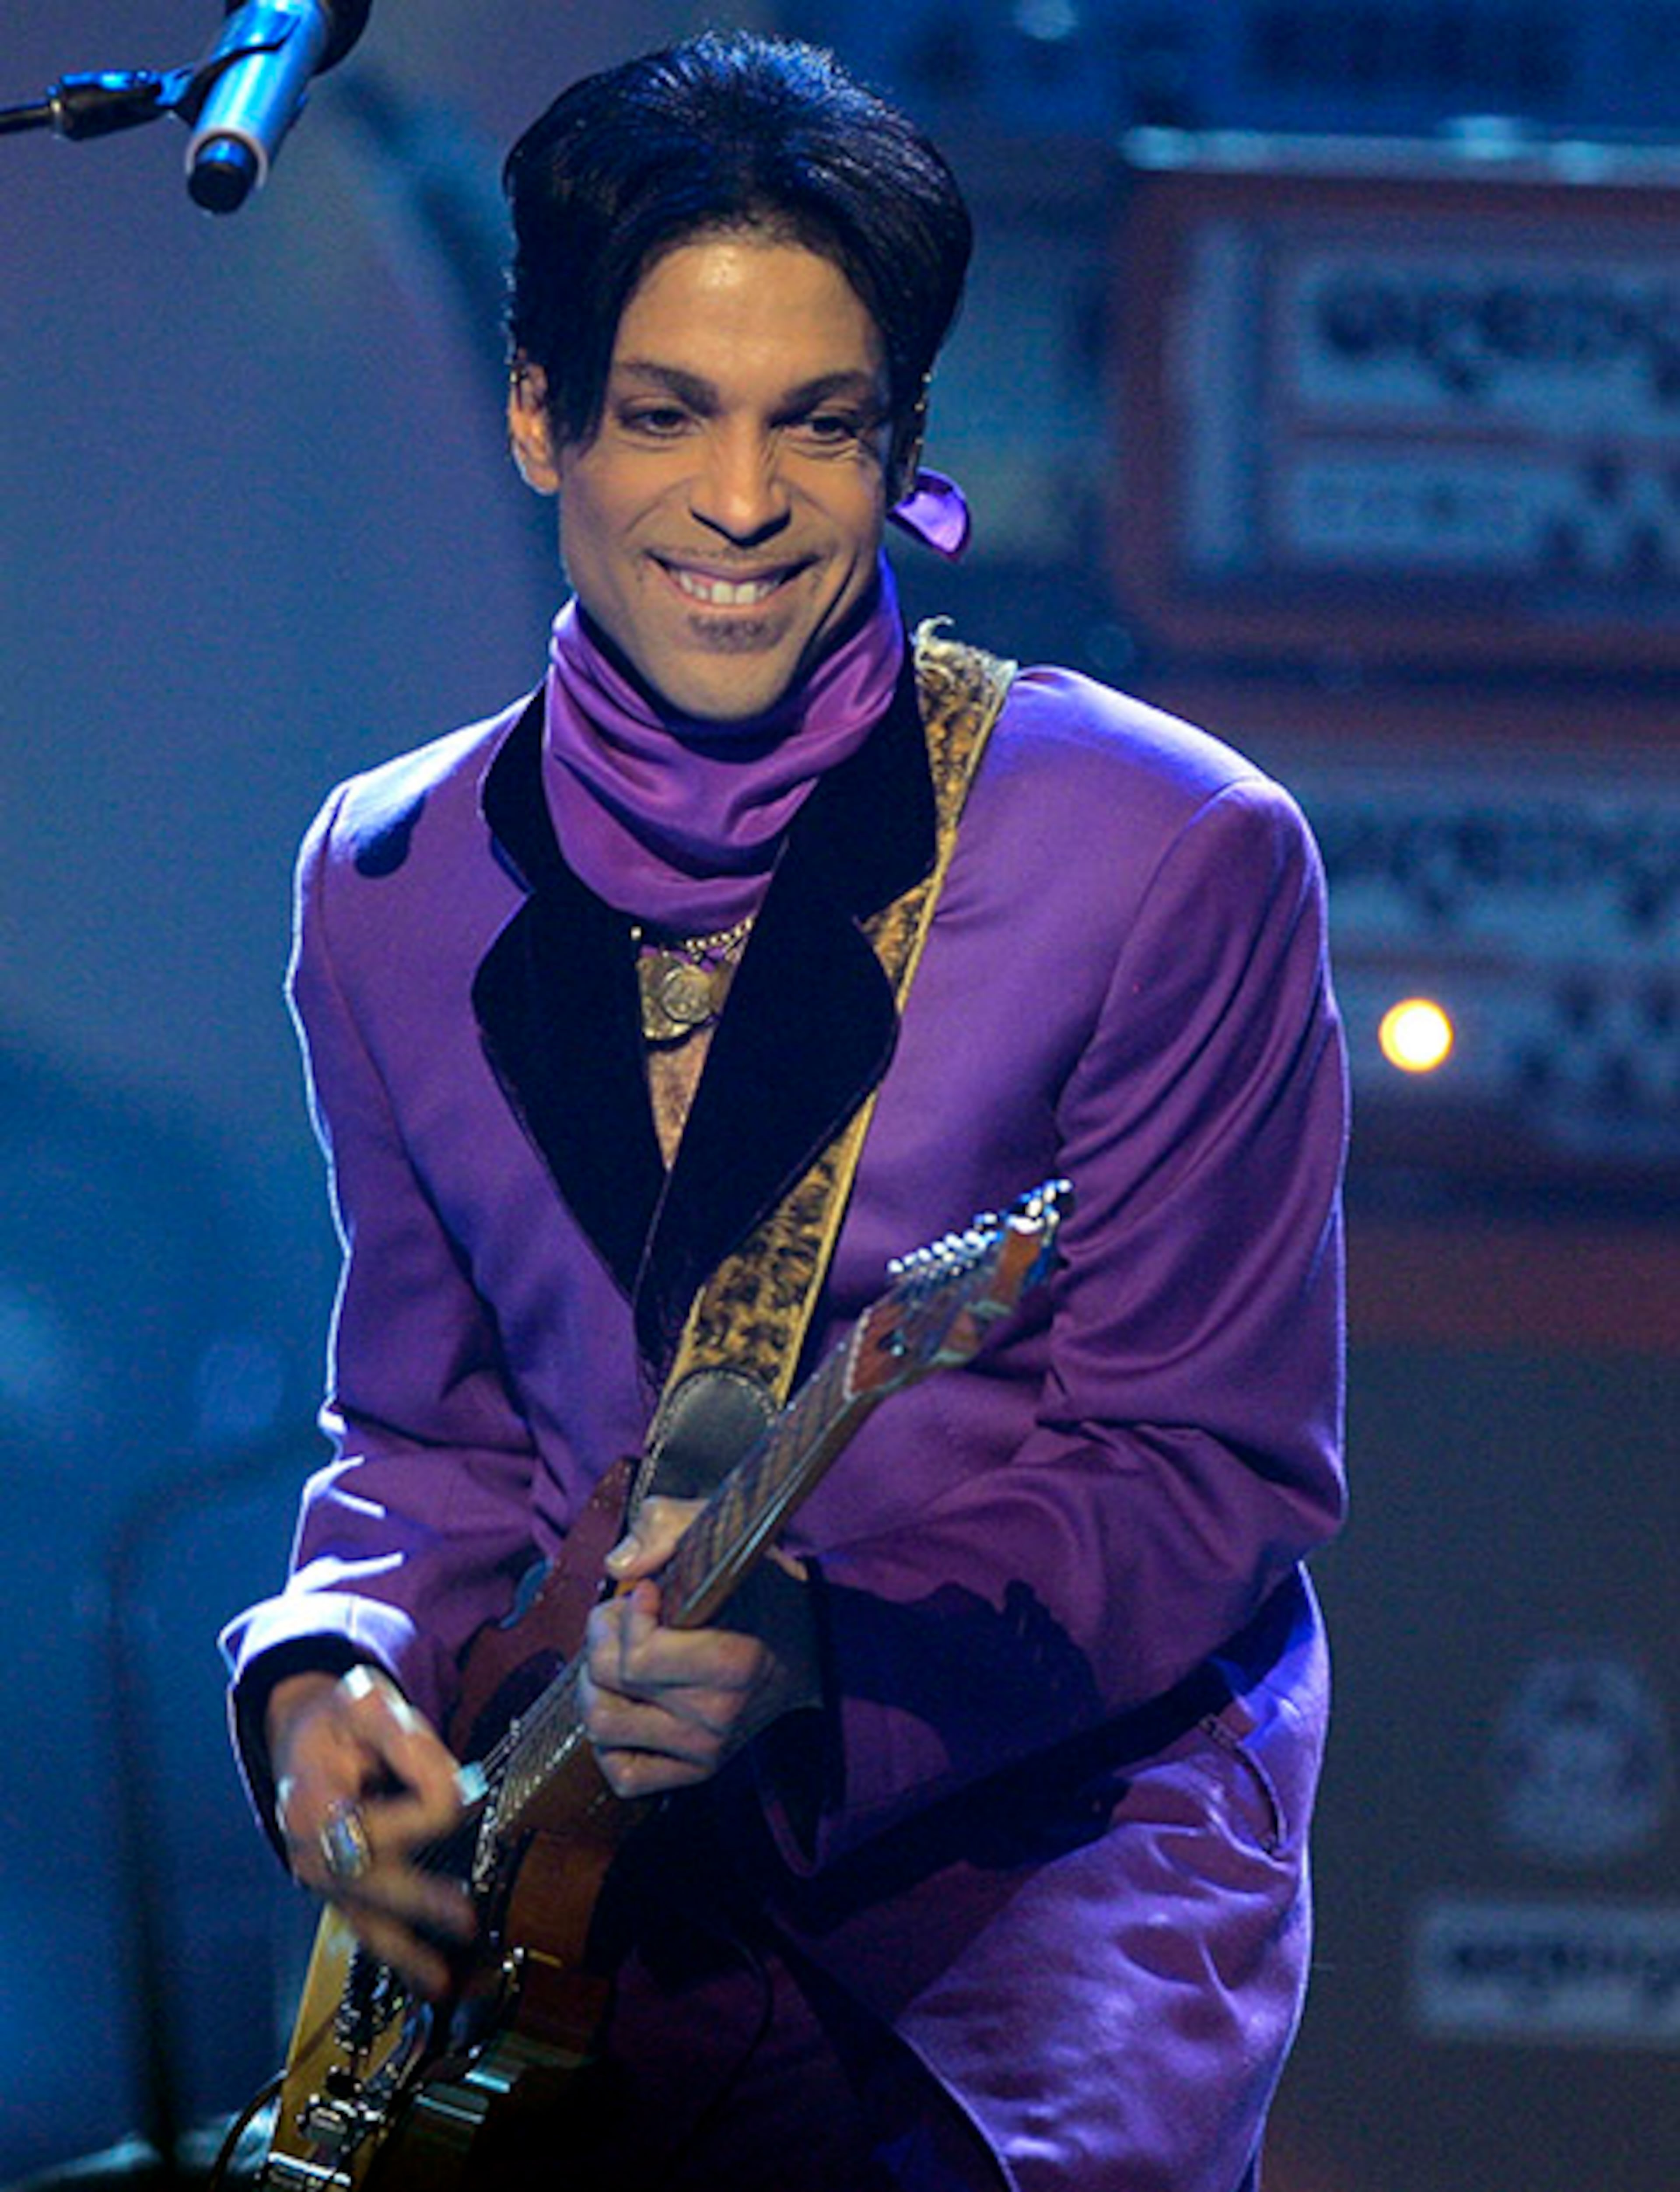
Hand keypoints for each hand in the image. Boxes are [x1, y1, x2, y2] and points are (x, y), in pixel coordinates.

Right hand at [268, 1664, 475, 1997]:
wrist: (304, 1740)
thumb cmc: (339, 1721)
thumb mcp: (366, 1702)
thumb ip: (408, 1739)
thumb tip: (455, 1787)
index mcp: (310, 1799)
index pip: (386, 1811)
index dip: (435, 1790)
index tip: (460, 1779)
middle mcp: (308, 1848)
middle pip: (369, 1879)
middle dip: (418, 1898)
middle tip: (463, 1915)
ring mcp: (321, 1878)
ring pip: (368, 1919)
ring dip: (409, 1947)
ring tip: (445, 1975)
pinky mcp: (339, 1893)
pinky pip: (368, 1930)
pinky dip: (400, 1955)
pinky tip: (431, 1979)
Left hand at [579, 1496, 815, 1799]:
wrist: (806, 1643)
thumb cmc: (756, 1586)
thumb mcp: (721, 1532)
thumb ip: (666, 1527)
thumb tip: (617, 1566)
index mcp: (733, 1661)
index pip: (637, 1659)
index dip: (624, 1617)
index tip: (646, 1592)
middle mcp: (720, 1714)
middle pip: (610, 1686)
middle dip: (600, 1640)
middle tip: (621, 1618)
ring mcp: (707, 1748)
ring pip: (604, 1729)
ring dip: (594, 1688)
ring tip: (616, 1659)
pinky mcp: (697, 1771)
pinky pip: (624, 1774)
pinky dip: (608, 1744)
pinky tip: (626, 1704)